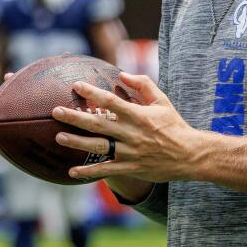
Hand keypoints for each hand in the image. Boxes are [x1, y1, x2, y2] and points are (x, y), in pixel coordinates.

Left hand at [52, 73, 201, 182]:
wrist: (190, 156)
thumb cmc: (175, 126)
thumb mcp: (162, 102)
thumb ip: (143, 86)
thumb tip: (123, 75)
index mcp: (138, 115)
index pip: (111, 101)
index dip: (93, 93)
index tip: (76, 86)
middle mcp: (131, 134)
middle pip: (99, 124)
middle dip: (76, 117)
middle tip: (56, 111)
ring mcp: (130, 152)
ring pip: (99, 147)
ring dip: (77, 142)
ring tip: (58, 137)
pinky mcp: (131, 168)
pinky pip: (107, 170)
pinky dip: (89, 172)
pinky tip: (72, 172)